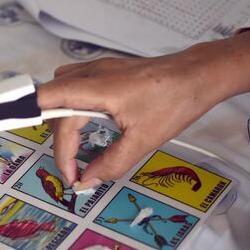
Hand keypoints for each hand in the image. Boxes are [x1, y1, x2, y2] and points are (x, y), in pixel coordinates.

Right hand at [37, 36, 249, 188]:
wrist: (198, 74)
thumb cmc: (175, 102)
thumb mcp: (143, 141)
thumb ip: (111, 163)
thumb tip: (88, 181)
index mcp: (97, 88)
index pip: (52, 110)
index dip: (56, 146)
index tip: (72, 173)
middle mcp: (91, 73)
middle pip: (51, 103)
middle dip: (59, 139)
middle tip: (74, 167)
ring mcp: (97, 68)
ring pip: (59, 91)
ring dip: (60, 120)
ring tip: (75, 147)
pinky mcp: (105, 70)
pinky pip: (73, 85)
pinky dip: (70, 106)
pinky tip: (86, 123)